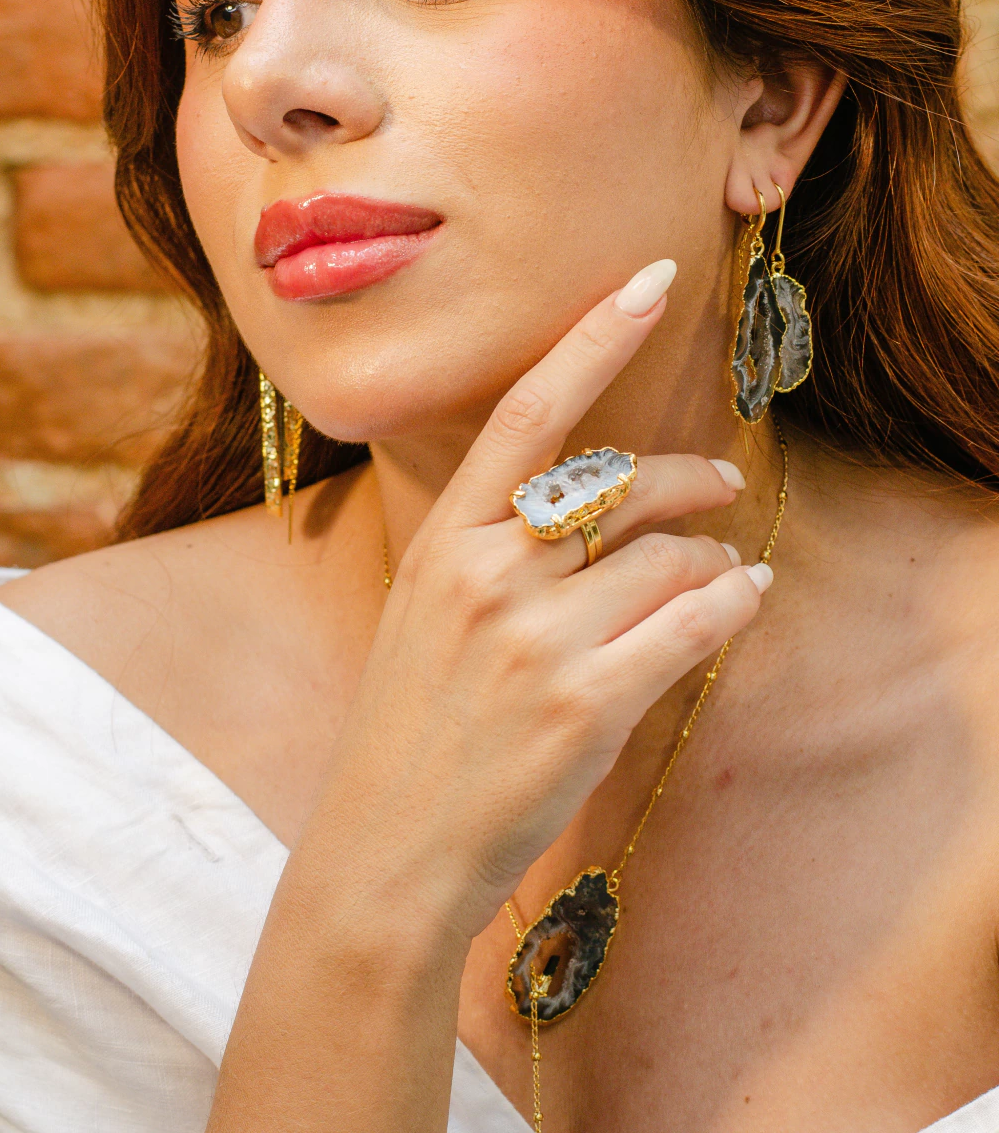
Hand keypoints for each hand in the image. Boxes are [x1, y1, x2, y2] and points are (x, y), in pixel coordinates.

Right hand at [320, 261, 768, 942]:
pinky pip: (693, 623)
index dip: (594, 338)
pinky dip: (733, 602)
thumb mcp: (423, 612)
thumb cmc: (410, 729)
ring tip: (718, 572)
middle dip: (691, 475)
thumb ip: (490, 547)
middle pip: (622, 483)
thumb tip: (590, 500)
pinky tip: (744, 596)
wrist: (388, 851)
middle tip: (724, 483)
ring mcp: (536, 640)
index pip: (529, 413)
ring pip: (669, 557)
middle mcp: (488, 574)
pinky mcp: (587, 703)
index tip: (650, 282)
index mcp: (443, 541)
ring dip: (711, 557)